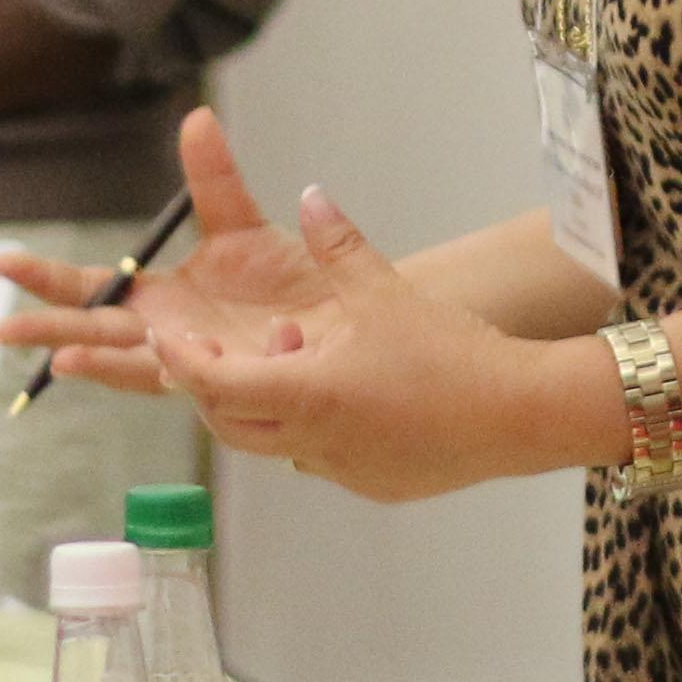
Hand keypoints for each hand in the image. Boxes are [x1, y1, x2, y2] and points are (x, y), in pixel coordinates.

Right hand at [0, 108, 333, 396]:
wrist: (347, 322)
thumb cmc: (290, 285)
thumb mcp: (244, 225)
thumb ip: (215, 179)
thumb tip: (196, 118)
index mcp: (157, 300)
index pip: (88, 290)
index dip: (45, 278)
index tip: (1, 261)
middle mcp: (167, 338)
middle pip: (96, 335)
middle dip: (50, 332)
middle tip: (2, 330)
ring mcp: (197, 366)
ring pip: (136, 369)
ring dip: (103, 364)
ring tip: (64, 360)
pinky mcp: (236, 387)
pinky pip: (202, 384)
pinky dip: (180, 373)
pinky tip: (159, 360)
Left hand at [145, 119, 596, 502]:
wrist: (518, 414)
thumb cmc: (451, 354)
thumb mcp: (386, 290)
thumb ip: (339, 245)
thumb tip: (311, 196)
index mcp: (307, 392)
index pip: (213, 384)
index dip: (181, 362)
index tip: (164, 340)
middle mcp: (312, 440)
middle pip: (228, 423)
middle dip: (209, 387)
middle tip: (207, 352)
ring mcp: (340, 470)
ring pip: (271, 443)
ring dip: (263, 404)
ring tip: (295, 355)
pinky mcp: (370, 485)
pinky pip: (316, 458)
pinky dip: (308, 427)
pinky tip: (343, 393)